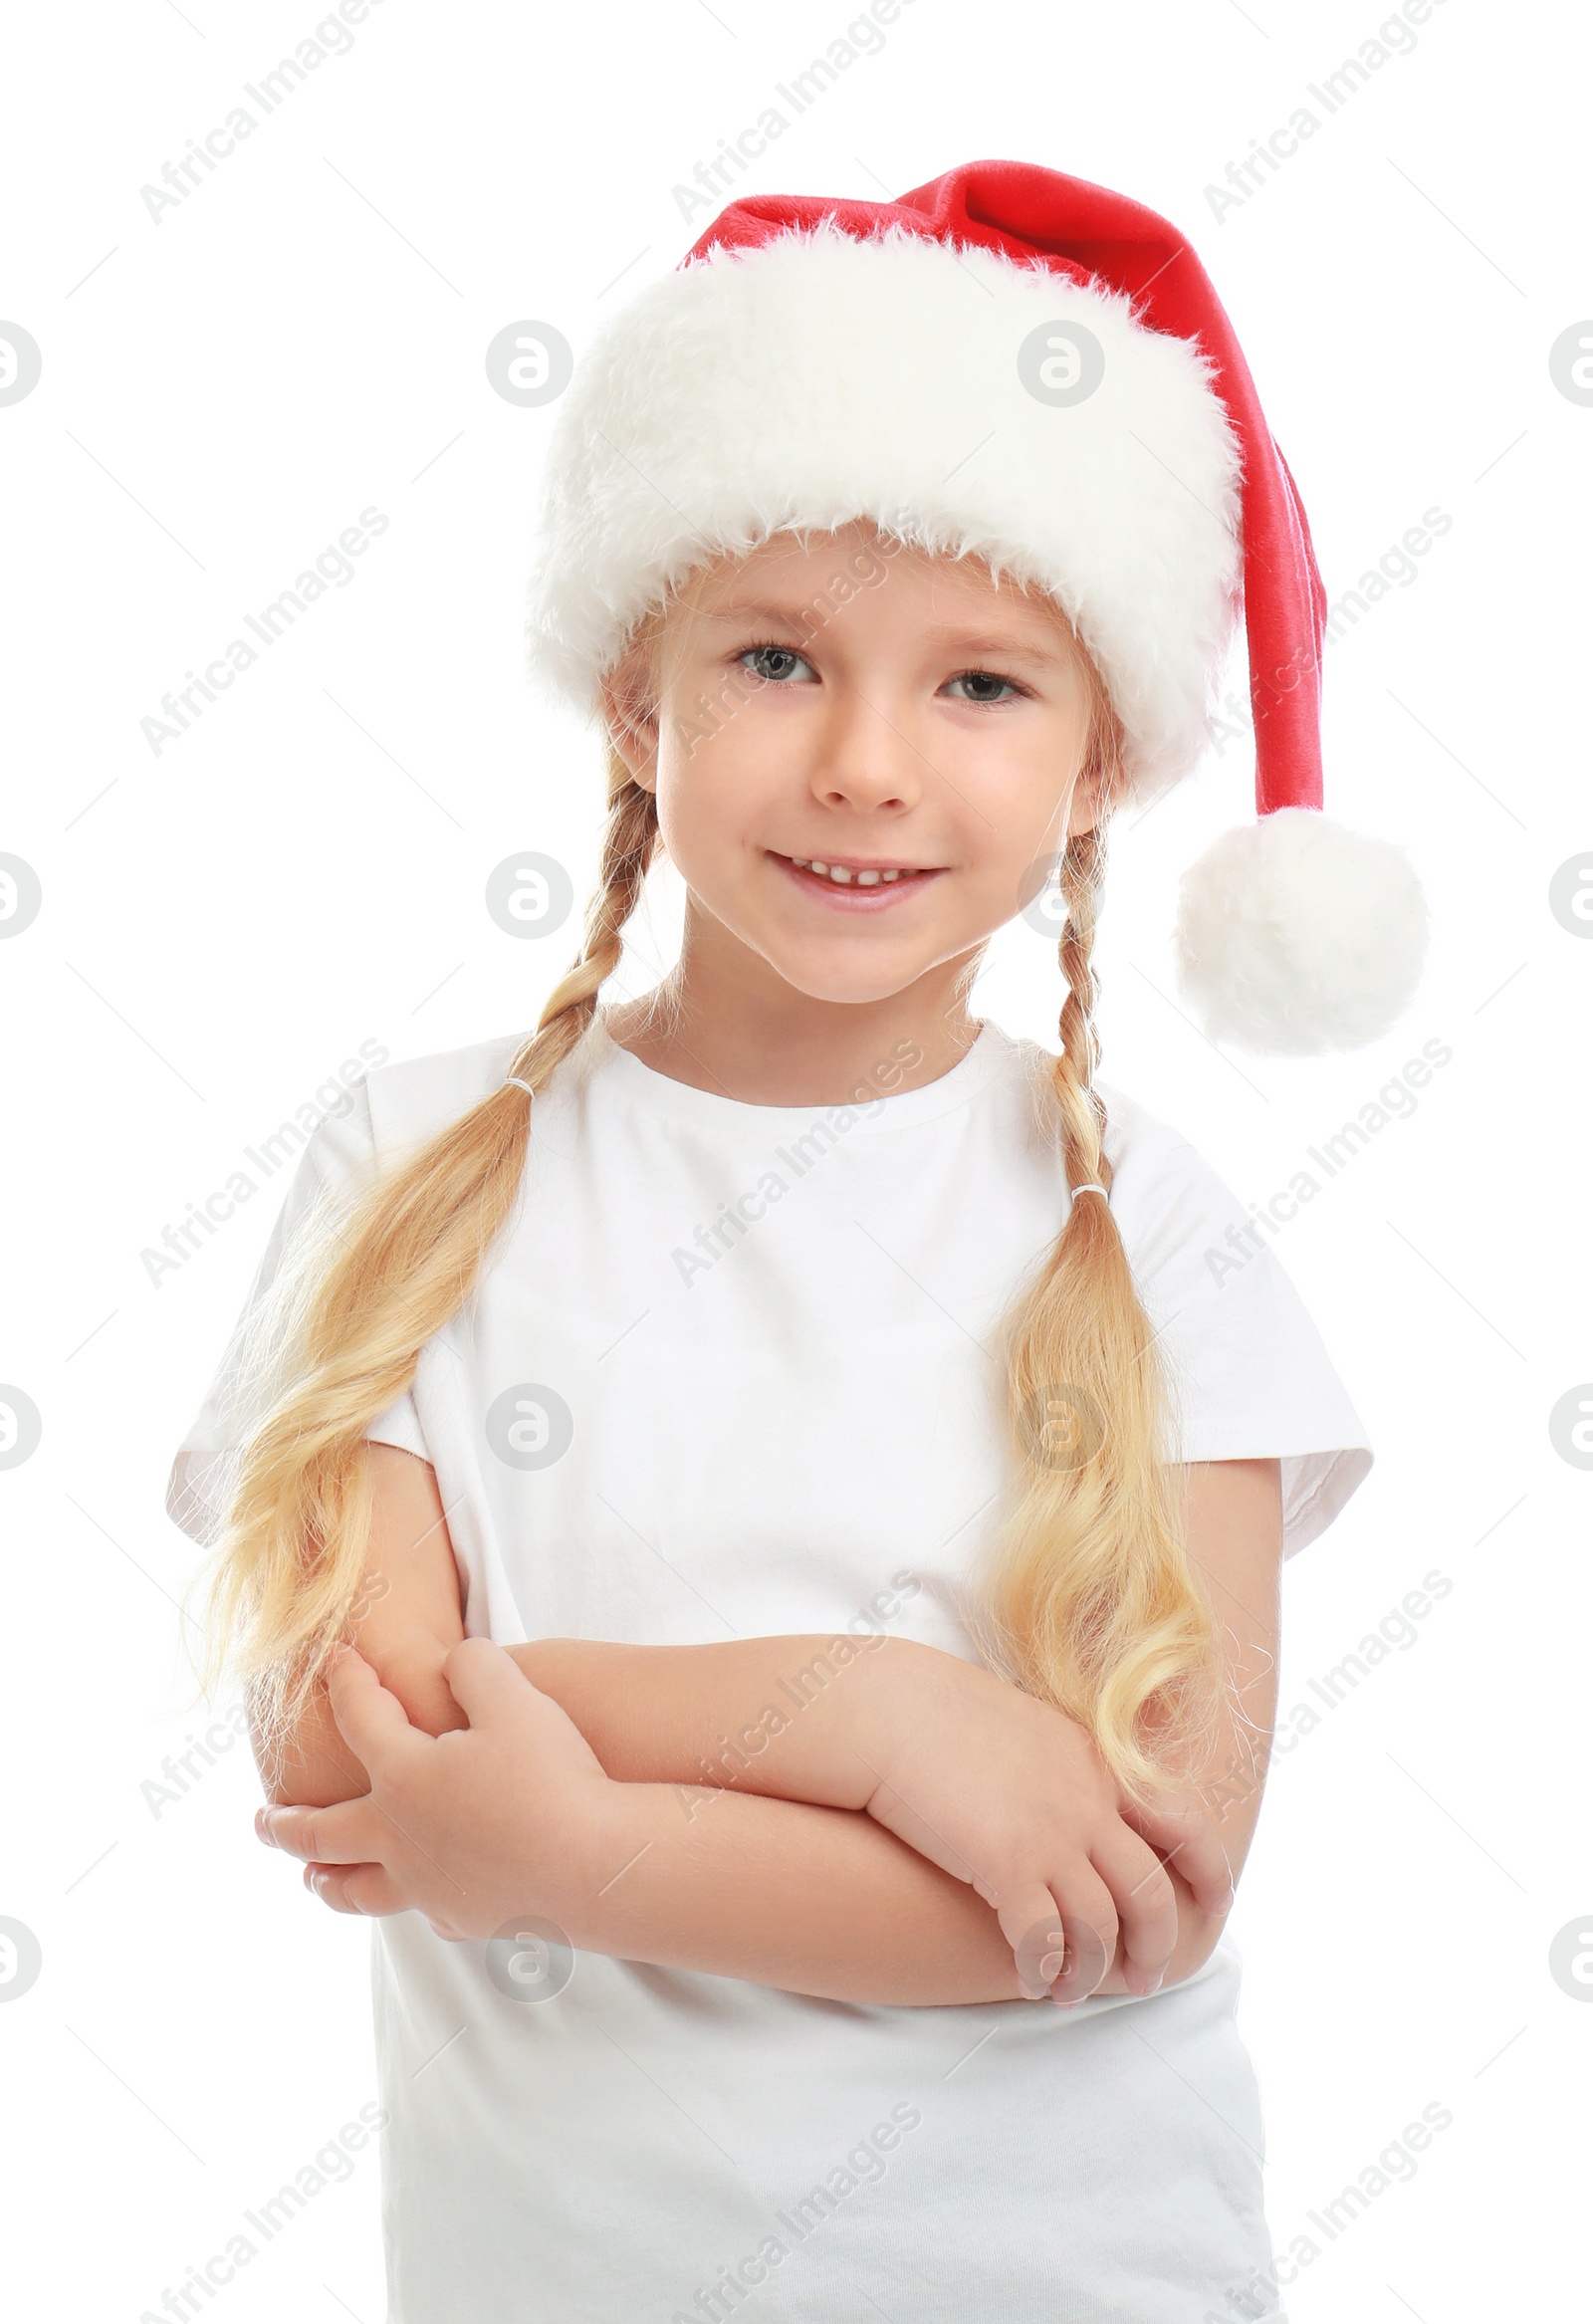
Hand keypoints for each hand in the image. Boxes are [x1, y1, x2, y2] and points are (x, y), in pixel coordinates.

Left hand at [254, 1639, 618, 1942]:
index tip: (336, 1661)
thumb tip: (452, 1663)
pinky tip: (418, 1897)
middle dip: (286, 1822)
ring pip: (356, 1889)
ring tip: (311, 1877)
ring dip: (327, 1879)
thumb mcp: (514, 1696)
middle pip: (323, 1833)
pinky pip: (423, 1911)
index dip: (348, 1683)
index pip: (359, 1720)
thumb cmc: (552, 1777)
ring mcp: (429, 1885)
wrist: (596, 1868)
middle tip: (260, 1819)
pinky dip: (409, 1900)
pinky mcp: (466, 1917)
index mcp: (403, 1778)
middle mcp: (401, 1838)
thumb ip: (473, 1666)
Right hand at [858, 1651, 1233, 2004]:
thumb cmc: (939, 1714)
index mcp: (1098, 1762)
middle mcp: (1087, 1802)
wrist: (888, 1710)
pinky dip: (1043, 1969)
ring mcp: (1050, 1834)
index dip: (1208, 1870)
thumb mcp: (1028, 1727)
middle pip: (1149, 1892)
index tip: (1215, 1906)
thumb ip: (1065, 1766)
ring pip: (1100, 1928)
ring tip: (1070, 1993)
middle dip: (1154, 1946)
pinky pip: (1042, 1939)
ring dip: (1091, 1972)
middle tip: (1143, 1980)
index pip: (1182, 1821)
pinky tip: (1031, 1981)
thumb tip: (1076, 1800)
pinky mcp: (1006, 1864)